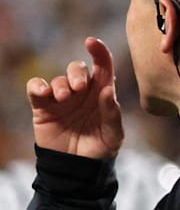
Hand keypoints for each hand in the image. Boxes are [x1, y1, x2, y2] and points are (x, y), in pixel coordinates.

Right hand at [26, 37, 124, 158]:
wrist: (76, 167)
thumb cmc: (99, 148)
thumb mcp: (113, 134)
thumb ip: (112, 113)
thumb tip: (108, 90)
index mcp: (102, 94)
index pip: (103, 67)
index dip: (99, 52)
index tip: (92, 42)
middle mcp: (82, 93)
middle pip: (77, 68)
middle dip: (77, 72)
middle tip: (80, 88)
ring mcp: (61, 99)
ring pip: (58, 78)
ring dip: (61, 84)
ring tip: (65, 99)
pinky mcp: (43, 107)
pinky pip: (36, 87)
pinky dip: (37, 85)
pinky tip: (43, 93)